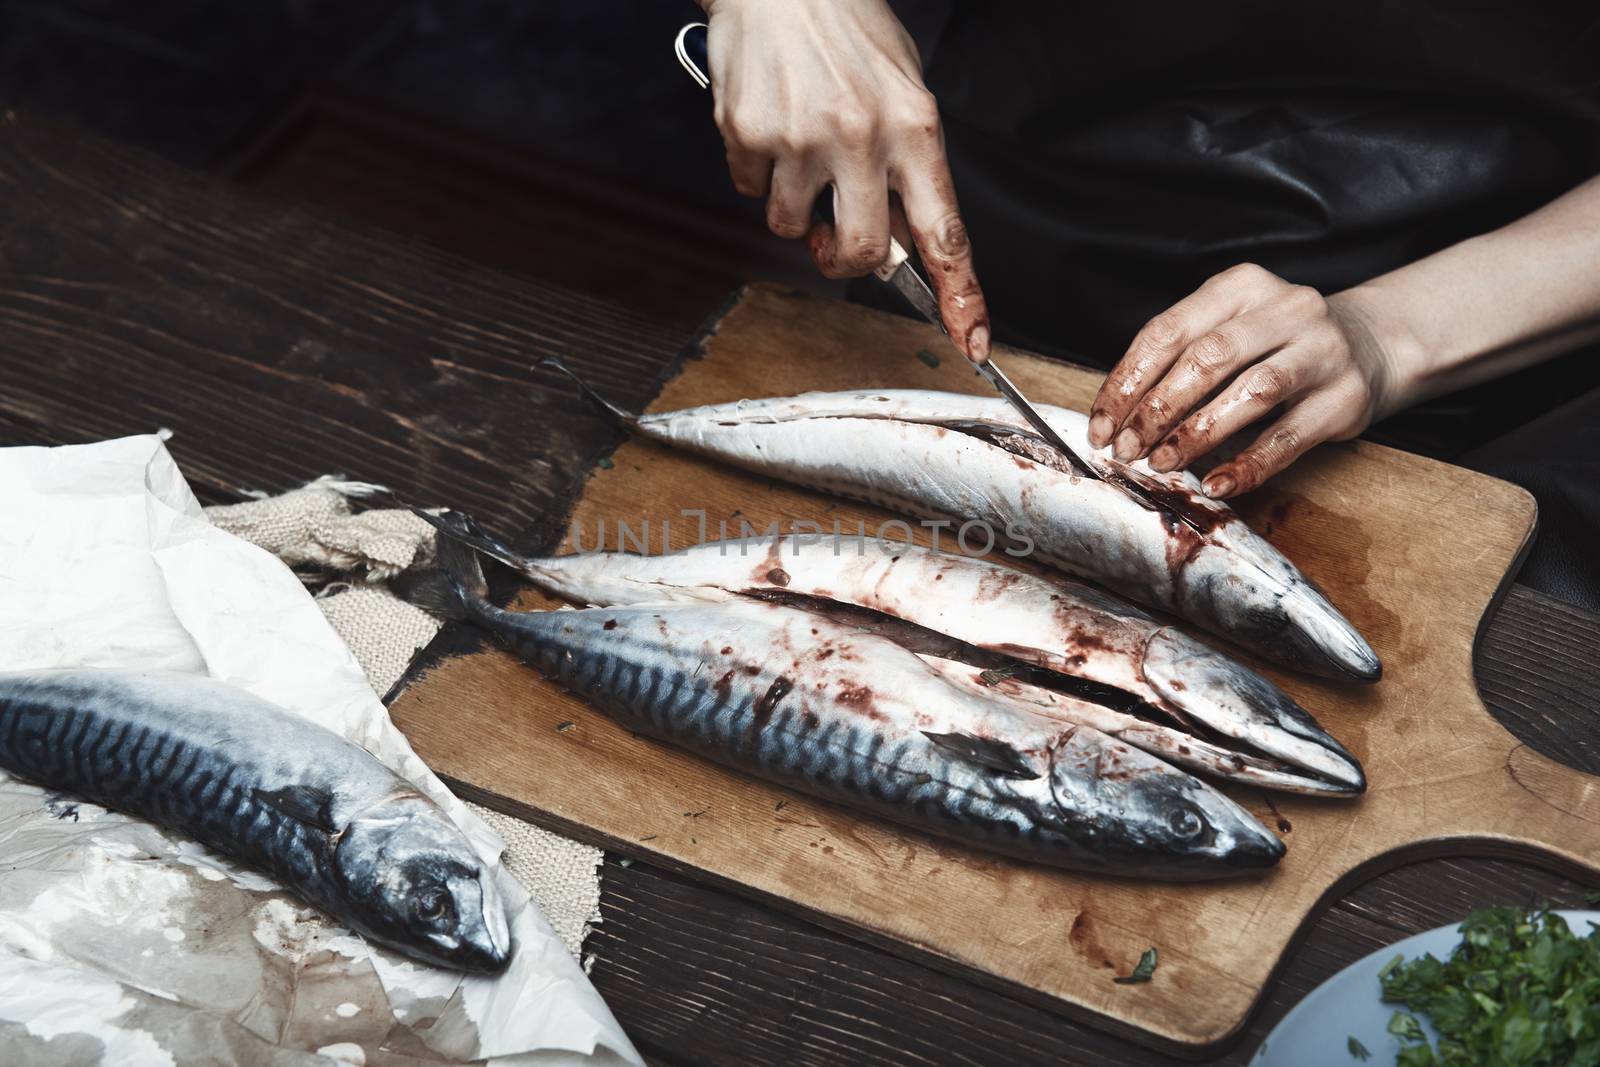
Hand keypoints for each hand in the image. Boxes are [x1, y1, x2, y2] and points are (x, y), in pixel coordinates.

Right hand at [702, 0, 990, 359]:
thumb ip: (907, 165)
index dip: (960, 295)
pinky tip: (770, 125)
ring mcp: (801, 139)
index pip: (946, 232)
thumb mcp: (903, 89)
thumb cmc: (846, 28)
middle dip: (842, 257)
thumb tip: (901, 237)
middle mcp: (861, 137)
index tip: (970, 338)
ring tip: (799, 146)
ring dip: (793, 205)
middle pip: (859, 254)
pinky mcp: (749, 135)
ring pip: (791, 227)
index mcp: (915, 127)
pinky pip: (752, 189)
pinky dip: (758, 170)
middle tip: (833, 232)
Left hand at [1086, 265, 1400, 497]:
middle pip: (1207, 359)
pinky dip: (1248, 465)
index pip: (1169, 332)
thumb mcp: (1229, 328)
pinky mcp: (1345, 397)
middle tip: (1127, 450)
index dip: (1128, 383)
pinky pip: (1288, 437)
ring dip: (1197, 434)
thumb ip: (1180, 359)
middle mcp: (1286, 309)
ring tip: (1161, 463)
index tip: (1102, 425)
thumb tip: (1117, 417)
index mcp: (1242, 286)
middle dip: (1156, 410)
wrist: (1368, 344)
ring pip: (1250, 391)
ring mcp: (1322, 350)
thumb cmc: (1275, 344)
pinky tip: (1216, 483)